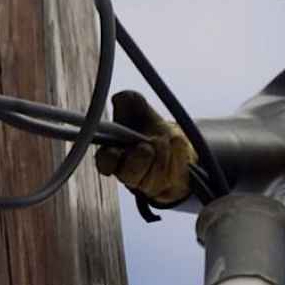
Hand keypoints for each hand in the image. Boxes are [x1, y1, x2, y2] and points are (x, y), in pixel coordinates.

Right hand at [94, 90, 196, 204]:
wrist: (174, 145)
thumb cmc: (150, 129)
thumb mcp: (139, 111)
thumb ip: (129, 101)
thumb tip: (121, 97)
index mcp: (114, 156)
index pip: (105, 164)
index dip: (111, 158)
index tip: (119, 150)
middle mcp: (129, 173)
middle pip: (132, 170)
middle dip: (144, 152)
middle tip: (149, 143)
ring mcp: (150, 183)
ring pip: (157, 169)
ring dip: (165, 149)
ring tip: (166, 140)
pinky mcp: (171, 187)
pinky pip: (178, 168)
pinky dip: (179, 151)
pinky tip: (177, 145)